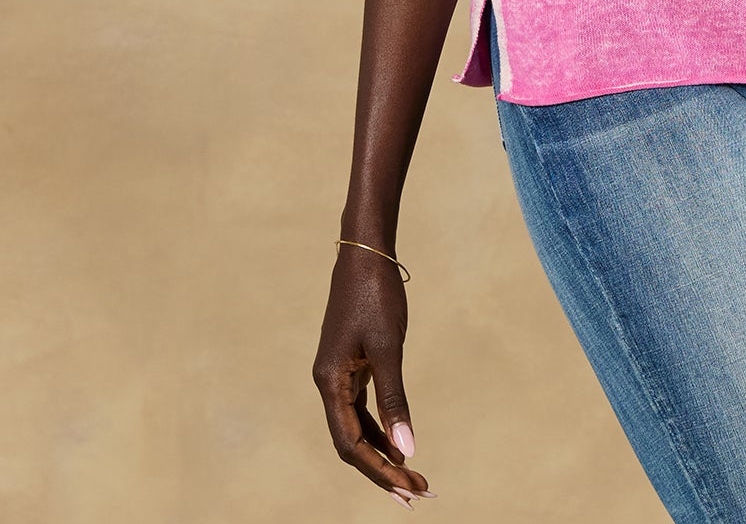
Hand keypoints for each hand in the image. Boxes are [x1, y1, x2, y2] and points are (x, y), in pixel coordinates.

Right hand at [313, 239, 434, 505]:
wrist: (366, 251)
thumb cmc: (376, 295)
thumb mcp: (388, 347)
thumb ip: (394, 399)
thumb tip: (407, 448)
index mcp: (330, 381)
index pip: (350, 444)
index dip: (378, 471)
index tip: (408, 489)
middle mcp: (328, 382)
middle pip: (351, 442)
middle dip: (382, 470)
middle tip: (418, 493)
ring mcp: (338, 373)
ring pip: (356, 426)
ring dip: (382, 452)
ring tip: (413, 475)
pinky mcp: (350, 363)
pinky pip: (360, 407)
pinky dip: (379, 427)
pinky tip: (398, 441)